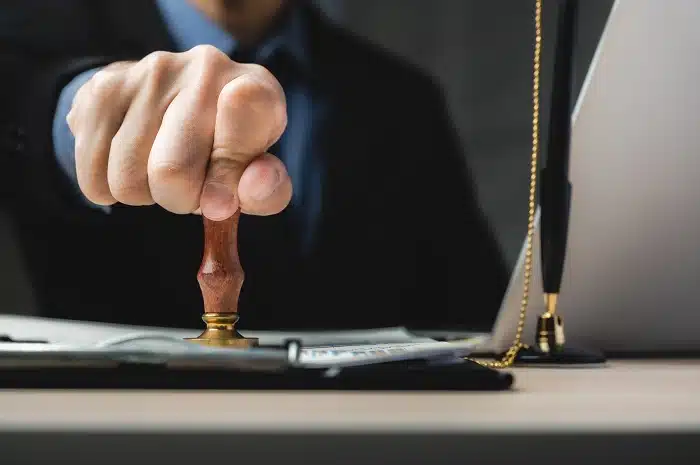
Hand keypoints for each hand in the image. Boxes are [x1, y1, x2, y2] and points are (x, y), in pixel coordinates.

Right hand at [67, 45, 291, 219]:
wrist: (177, 103)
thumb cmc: (228, 149)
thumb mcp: (257, 172)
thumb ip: (264, 192)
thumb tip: (223, 203)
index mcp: (256, 88)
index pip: (243, 116)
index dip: (227, 176)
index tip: (221, 202)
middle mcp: (206, 67)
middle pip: (171, 172)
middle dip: (179, 199)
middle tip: (190, 185)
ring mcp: (150, 72)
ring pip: (127, 180)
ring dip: (144, 194)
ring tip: (160, 168)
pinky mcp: (103, 87)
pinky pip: (92, 176)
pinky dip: (109, 188)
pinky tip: (132, 163)